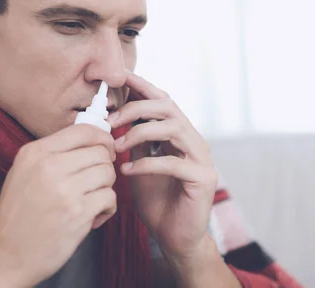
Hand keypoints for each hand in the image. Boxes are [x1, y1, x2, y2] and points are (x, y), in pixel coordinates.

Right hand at [0, 124, 116, 286]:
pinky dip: (107, 208)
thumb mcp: (25, 172)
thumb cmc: (19, 214)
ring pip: (108, 173)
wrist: (4, 255)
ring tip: (91, 200)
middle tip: (94, 183)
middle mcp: (49, 166)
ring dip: (106, 188)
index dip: (102, 138)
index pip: (83, 130)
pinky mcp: (78, 212)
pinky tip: (93, 216)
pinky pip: (110, 197)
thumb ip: (54, 153)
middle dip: (104, 167)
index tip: (106, 150)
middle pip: (100, 152)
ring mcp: (64, 189)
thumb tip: (94, 141)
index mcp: (36, 152)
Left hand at [108, 70, 218, 265]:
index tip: (120, 77)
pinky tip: (127, 170)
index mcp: (180, 135)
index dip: (144, 86)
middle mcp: (194, 141)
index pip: (163, 101)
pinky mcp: (203, 179)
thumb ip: (135, 141)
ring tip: (117, 145)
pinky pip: (173, 163)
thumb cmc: (157, 201)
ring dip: (140, 132)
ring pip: (174, 128)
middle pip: (169, 107)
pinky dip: (147, 164)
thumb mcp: (140, 163)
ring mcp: (202, 159)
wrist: (175, 238)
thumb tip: (115, 116)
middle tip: (110, 119)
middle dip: (137, 107)